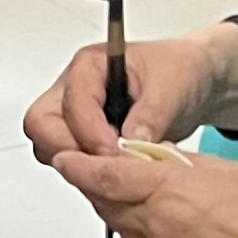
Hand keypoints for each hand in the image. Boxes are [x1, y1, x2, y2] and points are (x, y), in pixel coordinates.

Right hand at [24, 23, 237, 163]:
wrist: (194, 81)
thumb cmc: (180, 70)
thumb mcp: (173, 85)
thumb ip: (151, 114)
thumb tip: (132, 141)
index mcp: (91, 65)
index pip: (71, 101)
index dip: (88, 130)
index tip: (113, 150)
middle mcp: (75, 88)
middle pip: (43, 124)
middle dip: (69, 150)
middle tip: (104, 167)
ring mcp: (76, 114)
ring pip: (49, 145)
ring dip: (76, 163)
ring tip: (115, 169)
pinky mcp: (85, 138)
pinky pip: (69, 159)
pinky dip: (87, 171)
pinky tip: (116, 172)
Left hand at [43, 140, 237, 237]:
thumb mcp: (227, 170)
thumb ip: (185, 165)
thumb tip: (160, 162)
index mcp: (171, 194)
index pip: (107, 176)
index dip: (80, 165)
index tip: (65, 157)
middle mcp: (161, 229)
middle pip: (108, 204)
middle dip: (94, 184)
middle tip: (88, 168)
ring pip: (125, 229)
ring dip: (116, 209)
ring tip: (122, 192)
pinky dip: (140, 233)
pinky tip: (154, 223)